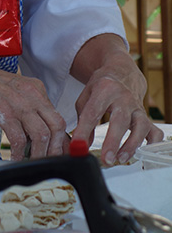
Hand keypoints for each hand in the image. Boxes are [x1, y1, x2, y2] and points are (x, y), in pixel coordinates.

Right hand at [0, 64, 69, 160]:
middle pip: (57, 125)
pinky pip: (19, 139)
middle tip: (51, 161)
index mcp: (36, 89)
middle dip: (56, 148)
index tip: (58, 152)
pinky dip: (20, 153)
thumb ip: (28, 108)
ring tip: (34, 163)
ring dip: (40, 154)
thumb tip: (36, 133)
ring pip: (42, 134)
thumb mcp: (15, 92)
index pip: (57, 116)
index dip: (60, 138)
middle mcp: (32, 95)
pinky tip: (15, 159)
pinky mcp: (4, 112)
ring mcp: (19, 103)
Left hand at [70, 36, 162, 164]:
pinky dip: (151, 143)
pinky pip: (154, 131)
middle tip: (106, 159)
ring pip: (140, 126)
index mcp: (104, 89)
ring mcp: (137, 106)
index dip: (84, 131)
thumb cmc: (101, 87)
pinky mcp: (146, 115)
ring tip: (120, 159)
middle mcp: (123, 97)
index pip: (93, 112)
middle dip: (113, 141)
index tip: (78, 147)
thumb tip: (83, 145)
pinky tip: (142, 153)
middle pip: (120, 120)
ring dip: (131, 145)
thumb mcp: (86, 97)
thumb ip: (83, 121)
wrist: (121, 73)